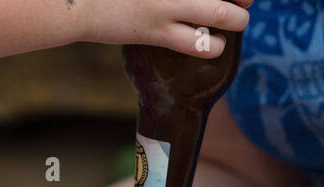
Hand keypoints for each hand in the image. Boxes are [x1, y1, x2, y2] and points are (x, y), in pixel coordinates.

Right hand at [82, 0, 251, 57]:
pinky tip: (210, 43)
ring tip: (230, 25)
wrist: (80, 2)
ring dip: (234, 22)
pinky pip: (198, 43)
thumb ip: (176, 0)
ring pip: (222, 14)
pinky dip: (212, 45)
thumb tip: (191, 10)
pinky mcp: (158, 31)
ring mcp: (168, 5)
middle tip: (243, 3)